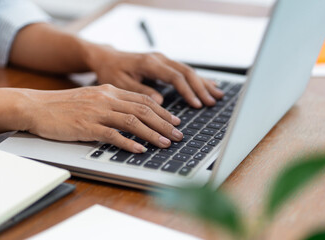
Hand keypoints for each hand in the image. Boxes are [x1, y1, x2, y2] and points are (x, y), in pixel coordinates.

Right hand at [23, 84, 182, 152]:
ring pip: (132, 121)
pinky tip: (140, 149)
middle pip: (143, 110)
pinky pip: (112, 135)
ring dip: (152, 134)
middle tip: (178, 135)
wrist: (37, 106)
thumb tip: (134, 115)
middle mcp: (106, 99)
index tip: (174, 121)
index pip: (143, 100)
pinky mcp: (86, 126)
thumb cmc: (63, 105)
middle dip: (164, 124)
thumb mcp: (92, 98)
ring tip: (166, 143)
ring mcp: (97, 112)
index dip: (162, 112)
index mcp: (109, 91)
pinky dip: (129, 142)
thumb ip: (112, 103)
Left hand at [85, 45, 223, 107]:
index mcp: (149, 63)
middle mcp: (159, 59)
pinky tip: (209, 85)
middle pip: (186, 72)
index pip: (175, 77)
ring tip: (217, 96)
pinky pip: (184, 70)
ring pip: (188, 70)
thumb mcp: (121, 84)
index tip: (196, 104)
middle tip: (211, 102)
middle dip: (200, 88)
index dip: (187, 91)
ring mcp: (162, 60)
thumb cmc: (111, 71)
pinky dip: (197, 79)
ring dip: (203, 83)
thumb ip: (141, 92)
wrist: (107, 58)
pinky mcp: (163, 63)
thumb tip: (160, 102)